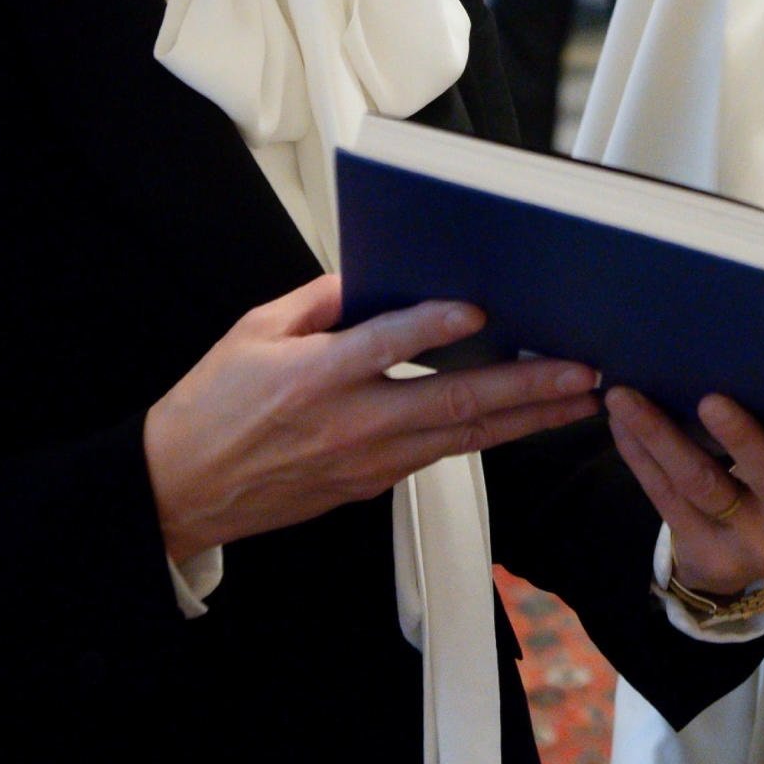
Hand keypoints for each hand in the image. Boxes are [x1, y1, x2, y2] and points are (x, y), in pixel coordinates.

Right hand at [142, 276, 603, 560]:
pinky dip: (487, 436)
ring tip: (579, 400)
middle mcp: (352, 424)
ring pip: (463, 438)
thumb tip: (372, 272)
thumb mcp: (253, 331)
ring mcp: (368, 462)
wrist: (182, 490)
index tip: (482, 310)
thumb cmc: (212, 407)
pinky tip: (523, 420)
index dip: (436, 326)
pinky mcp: (373, 485)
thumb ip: (318, 300)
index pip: (386, 345)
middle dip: (527, 388)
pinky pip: (441, 454)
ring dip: (527, 419)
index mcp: (315, 378)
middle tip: (581, 373)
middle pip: (454, 403)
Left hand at [605, 389, 763, 599]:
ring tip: (628, 398)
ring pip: (701, 484)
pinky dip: (639, 454)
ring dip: (661, 436)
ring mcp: (746, 539)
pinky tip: (621, 421)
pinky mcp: (700, 545)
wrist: (746, 550)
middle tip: (710, 401)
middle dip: (740, 439)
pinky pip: (664, 495)